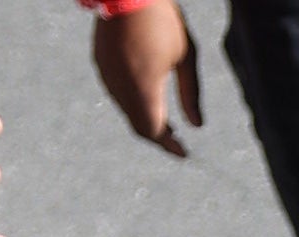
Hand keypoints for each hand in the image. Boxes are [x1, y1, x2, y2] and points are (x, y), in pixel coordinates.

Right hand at [92, 0, 203, 155]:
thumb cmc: (161, 19)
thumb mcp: (186, 56)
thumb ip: (191, 94)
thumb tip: (197, 126)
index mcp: (144, 90)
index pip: (156, 132)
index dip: (171, 146)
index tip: (185, 154)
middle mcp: (122, 89)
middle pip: (140, 126)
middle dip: (159, 136)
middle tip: (177, 140)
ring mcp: (108, 77)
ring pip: (127, 111)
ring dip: (145, 119)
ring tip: (165, 120)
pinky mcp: (101, 64)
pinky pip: (118, 93)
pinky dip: (133, 102)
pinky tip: (146, 96)